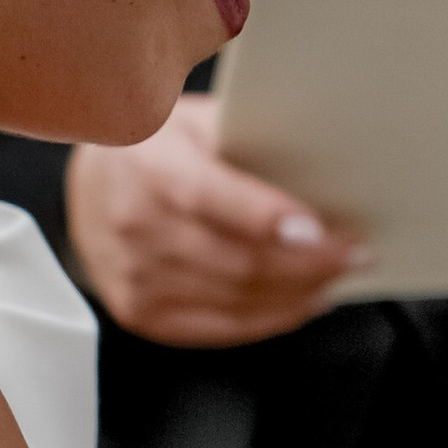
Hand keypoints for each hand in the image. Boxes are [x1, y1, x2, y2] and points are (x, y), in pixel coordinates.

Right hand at [66, 95, 363, 344]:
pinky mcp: (140, 312)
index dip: (270, 220)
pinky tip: (301, 301)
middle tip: (356, 254)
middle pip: (238, 261)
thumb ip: (246, 142)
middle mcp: (134, 226)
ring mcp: (134, 276)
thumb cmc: (156, 146)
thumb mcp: (194, 120)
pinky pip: (220, 327)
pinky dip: (270, 318)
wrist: (91, 183)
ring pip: (237, 300)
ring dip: (299, 294)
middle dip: (310, 264)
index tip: (326, 233)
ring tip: (337, 276)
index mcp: (149, 167)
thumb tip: (325, 163)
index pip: (212, 198)